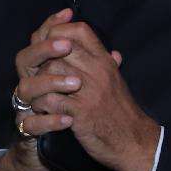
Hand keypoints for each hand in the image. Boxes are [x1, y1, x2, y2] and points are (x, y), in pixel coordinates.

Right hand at [0, 9, 77, 170]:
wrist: (52, 155)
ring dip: (50, 83)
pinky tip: (68, 119)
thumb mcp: (84, 93)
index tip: (68, 12)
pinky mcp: (26, 132)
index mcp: (41, 72)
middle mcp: (29, 86)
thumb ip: (93, 73)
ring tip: (75, 85)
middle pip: (24, 58)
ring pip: (24, 88)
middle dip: (45, 49)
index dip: (50, 25)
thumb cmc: (70, 118)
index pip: (39, 41)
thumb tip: (115, 55)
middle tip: (67, 47)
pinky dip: (49, 120)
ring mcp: (24, 109)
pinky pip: (30, 123)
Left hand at [29, 20, 158, 170]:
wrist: (134, 141)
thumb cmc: (123, 113)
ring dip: (38, 83)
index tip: (48, 42)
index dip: (59, 30)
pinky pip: (49, 99)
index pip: (80, 30)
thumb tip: (114, 53)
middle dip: (42, 60)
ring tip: (39, 94)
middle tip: (37, 73)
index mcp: (105, 61)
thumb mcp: (118, 83)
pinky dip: (41, 104)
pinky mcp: (80, 111)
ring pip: (50, 70)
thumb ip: (110, 66)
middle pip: (59, 48)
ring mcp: (88, 90)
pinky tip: (43, 110)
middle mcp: (97, 70)